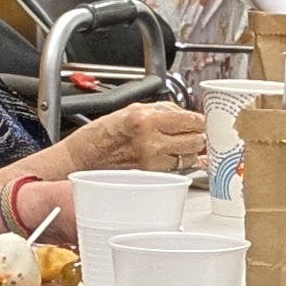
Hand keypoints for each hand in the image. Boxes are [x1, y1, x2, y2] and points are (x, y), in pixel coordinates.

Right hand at [69, 101, 204, 173]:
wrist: (85, 157)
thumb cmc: (104, 133)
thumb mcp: (134, 109)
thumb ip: (165, 111)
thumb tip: (189, 115)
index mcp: (147, 120)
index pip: (192, 121)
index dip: (200, 121)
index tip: (200, 121)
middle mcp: (152, 143)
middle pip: (196, 141)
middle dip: (197, 136)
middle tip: (191, 133)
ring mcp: (153, 162)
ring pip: (190, 157)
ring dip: (189, 151)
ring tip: (178, 144)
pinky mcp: (153, 176)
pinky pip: (178, 168)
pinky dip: (180, 162)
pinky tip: (172, 156)